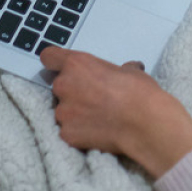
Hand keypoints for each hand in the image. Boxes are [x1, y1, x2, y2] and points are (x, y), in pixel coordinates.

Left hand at [40, 47, 191, 177]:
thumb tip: (128, 70)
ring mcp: (63, 112)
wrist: (143, 123)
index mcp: (76, 64)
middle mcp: (64, 85)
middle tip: (93, 98)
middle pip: (59, 86)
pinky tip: (96, 131)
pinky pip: (68, 130)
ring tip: (97, 118)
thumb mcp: (130, 71)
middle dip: (72, 91)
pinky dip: (79, 131)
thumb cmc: (138, 91)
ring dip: (75, 113)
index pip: (49, 56)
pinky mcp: (66, 134)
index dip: (55, 62)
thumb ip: (117, 69)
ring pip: (63, 110)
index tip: (63, 68)